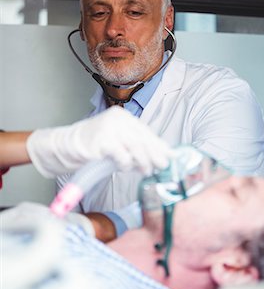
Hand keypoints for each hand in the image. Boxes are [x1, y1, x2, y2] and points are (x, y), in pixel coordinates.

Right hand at [26, 107, 172, 177]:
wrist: (67, 146)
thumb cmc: (94, 146)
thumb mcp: (117, 142)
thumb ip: (136, 147)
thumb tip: (161, 156)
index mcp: (123, 117)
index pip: (146, 132)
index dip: (159, 145)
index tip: (171, 157)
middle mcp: (117, 119)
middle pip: (143, 139)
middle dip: (155, 155)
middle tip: (162, 167)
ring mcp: (109, 128)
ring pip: (135, 147)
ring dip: (143, 162)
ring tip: (146, 171)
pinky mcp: (102, 141)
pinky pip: (121, 155)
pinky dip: (125, 164)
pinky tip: (124, 168)